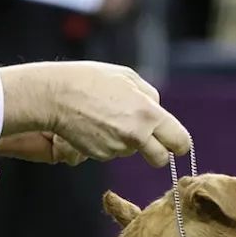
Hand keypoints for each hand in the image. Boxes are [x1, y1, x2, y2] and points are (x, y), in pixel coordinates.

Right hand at [0, 61, 189, 167]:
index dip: (179, 144)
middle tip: (150, 144)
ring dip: (126, 140)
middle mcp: (136, 136)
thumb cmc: (91, 80)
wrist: (55, 97)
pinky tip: (95, 125)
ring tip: (107, 117)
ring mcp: (117, 149)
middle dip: (158, 154)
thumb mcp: (127, 77)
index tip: (176, 145)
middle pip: (160, 159)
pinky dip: (108, 141)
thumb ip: (149, 96)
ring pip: (132, 151)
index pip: (180, 141)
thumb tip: (157, 111)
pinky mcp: (101, 155)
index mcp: (148, 114)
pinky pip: (113, 151)